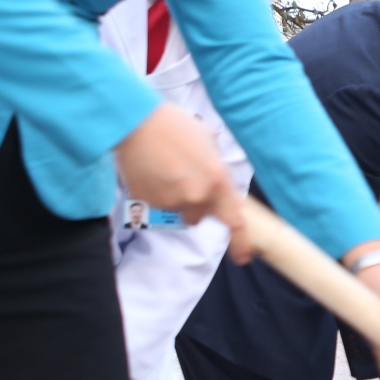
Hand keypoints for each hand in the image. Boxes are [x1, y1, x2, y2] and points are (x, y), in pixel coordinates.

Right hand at [114, 104, 249, 257]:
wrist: (137, 123)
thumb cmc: (174, 126)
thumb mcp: (207, 142)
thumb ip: (216, 169)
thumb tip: (218, 182)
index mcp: (217, 178)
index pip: (233, 219)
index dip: (240, 242)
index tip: (243, 257)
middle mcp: (196, 194)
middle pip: (200, 217)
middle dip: (196, 205)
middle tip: (187, 182)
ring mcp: (171, 200)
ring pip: (178, 210)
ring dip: (176, 198)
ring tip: (167, 170)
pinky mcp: (149, 200)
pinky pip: (158, 204)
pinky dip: (157, 193)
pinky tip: (153, 171)